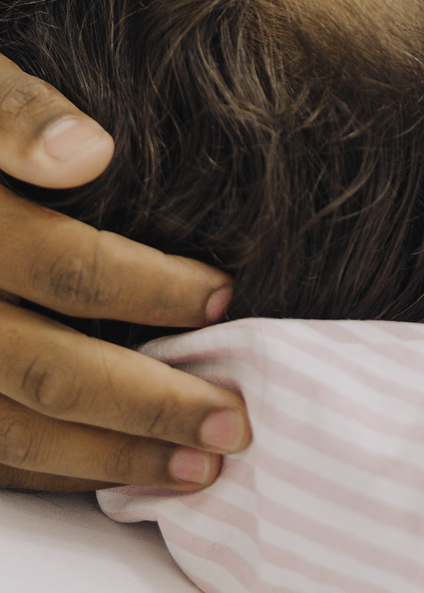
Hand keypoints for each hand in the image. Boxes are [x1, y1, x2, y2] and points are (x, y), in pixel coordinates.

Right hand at [0, 54, 250, 491]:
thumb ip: (17, 114)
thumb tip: (89, 154)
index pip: (65, 268)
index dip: (150, 288)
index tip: (223, 296)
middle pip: (44, 370)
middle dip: (146, 405)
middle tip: (233, 424)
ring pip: (10, 433)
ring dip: (105, 460)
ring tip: (192, 474)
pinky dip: (50, 474)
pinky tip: (112, 478)